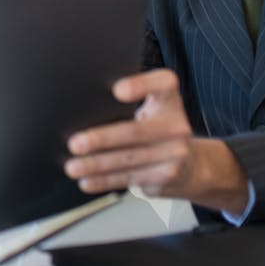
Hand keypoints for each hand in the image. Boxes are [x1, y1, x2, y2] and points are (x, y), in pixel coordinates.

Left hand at [63, 69, 247, 213]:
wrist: (192, 166)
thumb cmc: (158, 128)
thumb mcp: (153, 109)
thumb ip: (128, 103)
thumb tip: (82, 109)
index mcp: (170, 100)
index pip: (163, 84)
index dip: (142, 85)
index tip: (117, 90)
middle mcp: (176, 126)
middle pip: (136, 131)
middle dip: (102, 139)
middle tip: (75, 143)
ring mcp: (174, 153)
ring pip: (128, 159)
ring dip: (96, 165)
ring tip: (73, 166)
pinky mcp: (164, 176)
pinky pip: (128, 178)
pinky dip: (104, 181)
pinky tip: (86, 181)